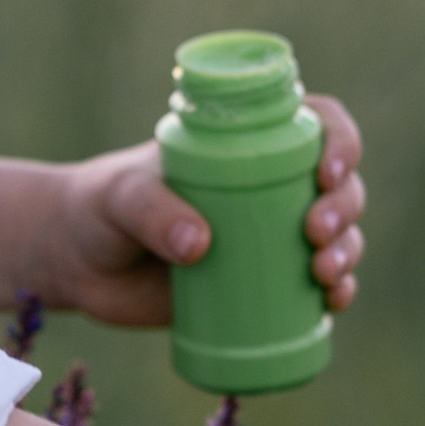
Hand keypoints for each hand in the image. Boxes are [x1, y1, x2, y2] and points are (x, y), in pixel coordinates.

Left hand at [10, 100, 367, 327]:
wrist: (76, 263)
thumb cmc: (98, 208)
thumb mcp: (120, 198)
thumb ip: (152, 212)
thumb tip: (199, 247)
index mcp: (245, 143)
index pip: (314, 123)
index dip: (340, 140)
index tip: (328, 170)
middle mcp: (267, 185)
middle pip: (337, 185)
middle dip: (344, 207)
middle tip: (315, 232)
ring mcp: (268, 236)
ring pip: (336, 235)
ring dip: (347, 251)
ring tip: (323, 274)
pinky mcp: (261, 284)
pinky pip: (317, 285)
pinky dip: (337, 291)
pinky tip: (335, 302)